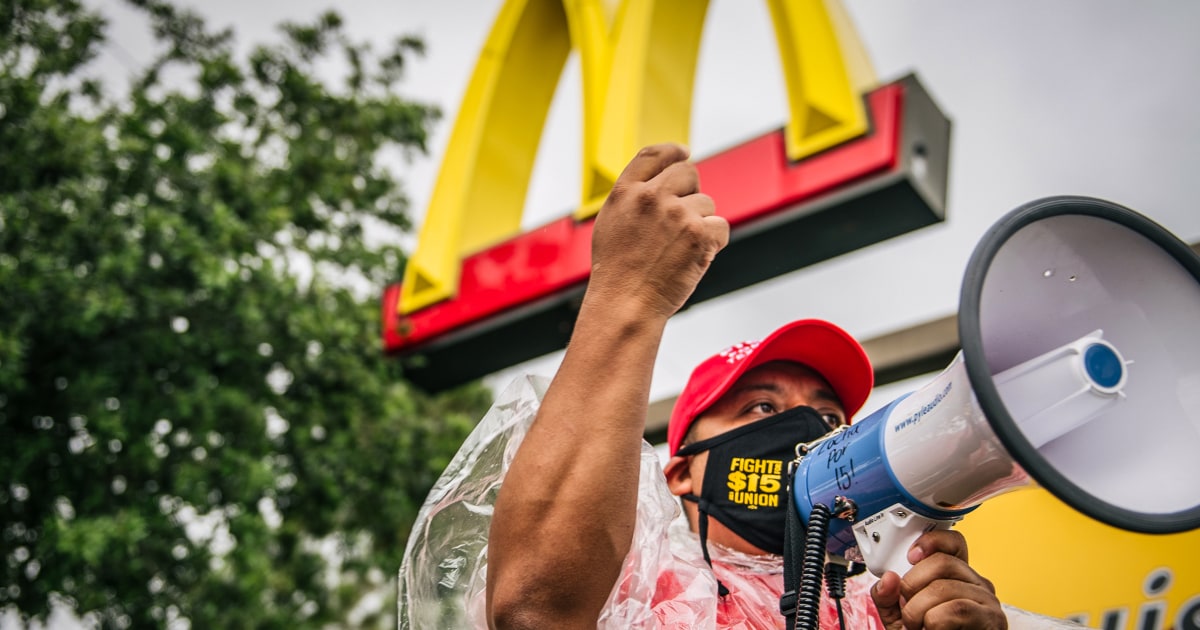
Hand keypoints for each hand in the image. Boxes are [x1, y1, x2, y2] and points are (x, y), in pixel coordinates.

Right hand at [587, 143, 728, 319]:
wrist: (626, 304)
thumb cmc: (617, 272)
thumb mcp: (611, 224)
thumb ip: (634, 198)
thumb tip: (663, 182)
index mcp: (625, 192)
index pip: (654, 154)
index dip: (674, 151)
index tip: (684, 153)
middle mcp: (651, 197)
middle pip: (688, 172)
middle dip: (690, 192)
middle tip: (681, 221)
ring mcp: (677, 214)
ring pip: (706, 203)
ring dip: (700, 223)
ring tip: (678, 249)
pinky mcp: (699, 234)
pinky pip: (720, 227)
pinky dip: (713, 243)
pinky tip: (693, 257)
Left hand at [870, 530, 1006, 628]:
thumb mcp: (900, 616)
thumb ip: (889, 597)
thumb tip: (888, 579)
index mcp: (957, 577)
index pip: (953, 543)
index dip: (931, 541)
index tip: (910, 556)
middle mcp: (976, 584)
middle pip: (942, 562)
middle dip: (912, 584)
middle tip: (906, 607)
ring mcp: (986, 602)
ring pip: (944, 588)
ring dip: (918, 611)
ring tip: (917, 626)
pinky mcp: (991, 620)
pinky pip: (956, 610)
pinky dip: (933, 623)